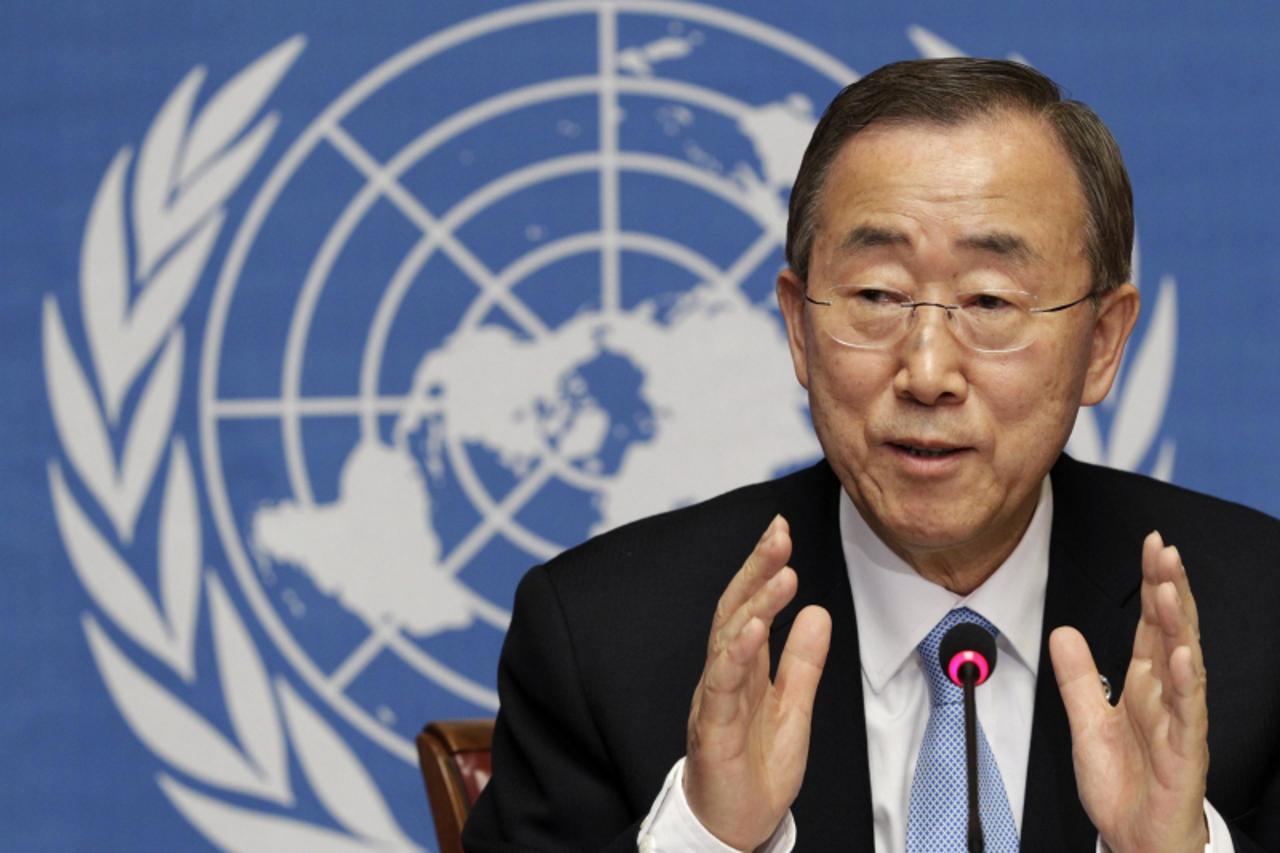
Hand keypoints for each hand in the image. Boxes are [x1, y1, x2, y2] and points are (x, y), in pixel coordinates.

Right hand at [684, 515, 831, 849]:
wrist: (735, 826)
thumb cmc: (756, 770)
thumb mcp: (794, 709)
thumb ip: (802, 663)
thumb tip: (816, 612)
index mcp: (743, 667)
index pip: (750, 606)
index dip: (764, 567)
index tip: (781, 530)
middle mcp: (723, 675)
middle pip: (734, 609)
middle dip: (756, 568)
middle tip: (778, 532)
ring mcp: (715, 699)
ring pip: (727, 640)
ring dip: (754, 603)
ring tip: (780, 573)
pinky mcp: (712, 729)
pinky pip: (722, 685)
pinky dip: (736, 653)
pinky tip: (753, 628)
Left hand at [1049, 531, 1208, 852]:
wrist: (1135, 839)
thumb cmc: (1123, 786)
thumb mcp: (1086, 722)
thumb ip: (1077, 678)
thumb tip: (1063, 631)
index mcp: (1144, 685)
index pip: (1150, 625)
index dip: (1152, 585)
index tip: (1152, 545)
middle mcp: (1166, 696)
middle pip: (1170, 633)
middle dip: (1169, 589)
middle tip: (1164, 550)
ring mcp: (1180, 723)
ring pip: (1183, 664)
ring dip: (1177, 626)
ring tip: (1169, 589)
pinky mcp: (1185, 754)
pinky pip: (1188, 714)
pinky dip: (1184, 683)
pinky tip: (1180, 655)